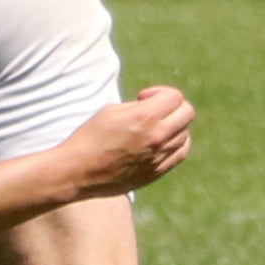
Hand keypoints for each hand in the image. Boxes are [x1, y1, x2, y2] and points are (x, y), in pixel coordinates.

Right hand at [62, 86, 193, 196]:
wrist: (77, 172)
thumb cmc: (89, 138)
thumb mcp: (110, 111)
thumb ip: (138, 106)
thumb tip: (155, 106)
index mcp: (144, 117)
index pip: (174, 96)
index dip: (160, 92)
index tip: (143, 97)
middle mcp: (157, 137)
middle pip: (187, 113)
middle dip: (173, 106)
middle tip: (153, 110)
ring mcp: (159, 156)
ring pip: (185, 134)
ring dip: (173, 126)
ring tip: (152, 128)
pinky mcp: (157, 171)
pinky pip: (180, 152)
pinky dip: (176, 143)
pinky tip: (159, 142)